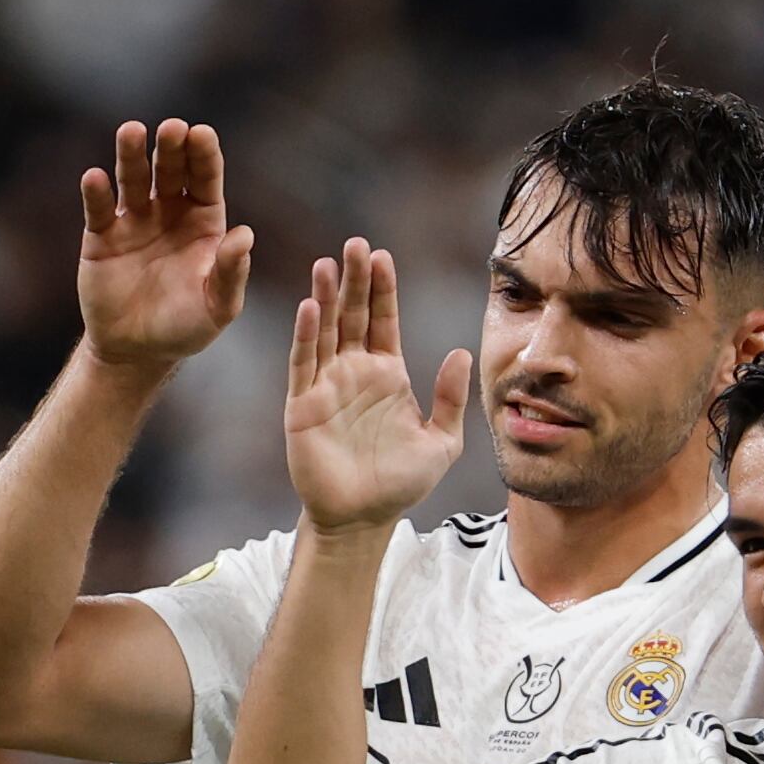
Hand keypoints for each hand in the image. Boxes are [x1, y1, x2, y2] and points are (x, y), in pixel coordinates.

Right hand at [78, 121, 257, 372]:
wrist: (137, 351)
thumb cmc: (185, 327)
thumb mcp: (217, 307)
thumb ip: (231, 273)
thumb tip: (245, 235)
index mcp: (203, 220)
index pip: (205, 178)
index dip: (204, 155)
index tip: (201, 133)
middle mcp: (169, 211)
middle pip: (170, 169)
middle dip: (171, 147)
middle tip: (173, 128)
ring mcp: (133, 220)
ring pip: (133, 178)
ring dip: (132, 154)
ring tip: (131, 131)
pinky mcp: (101, 236)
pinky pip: (98, 209)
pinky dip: (96, 192)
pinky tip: (94, 177)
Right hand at [285, 241, 465, 535]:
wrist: (362, 519)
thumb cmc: (401, 483)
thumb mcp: (442, 442)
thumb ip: (450, 399)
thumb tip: (460, 352)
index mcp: (387, 374)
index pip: (383, 320)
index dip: (383, 289)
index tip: (383, 256)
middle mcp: (355, 372)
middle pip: (352, 315)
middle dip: (354, 280)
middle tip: (355, 244)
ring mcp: (327, 386)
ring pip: (324, 331)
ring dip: (325, 297)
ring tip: (326, 263)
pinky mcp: (303, 406)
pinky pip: (304, 364)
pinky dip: (306, 336)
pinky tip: (310, 309)